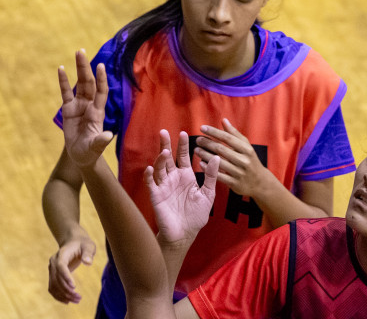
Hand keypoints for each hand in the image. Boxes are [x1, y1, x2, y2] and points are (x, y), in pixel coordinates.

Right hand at [46, 234, 96, 303]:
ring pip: (53, 285)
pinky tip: (67, 301)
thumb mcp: (88, 245)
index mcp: (61, 254)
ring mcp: (51, 269)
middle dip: (67, 290)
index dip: (66, 277)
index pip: (60, 266)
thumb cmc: (82, 244)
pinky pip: (52, 288)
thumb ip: (88, 253)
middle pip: (57, 278)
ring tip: (77, 300)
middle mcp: (53, 262)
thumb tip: (88, 262)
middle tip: (79, 298)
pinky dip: (58, 296)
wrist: (73, 242)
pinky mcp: (53, 275)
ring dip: (63, 295)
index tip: (74, 286)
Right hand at [58, 49, 113, 169]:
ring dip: (79, 69)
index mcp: (97, 113)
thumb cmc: (90, 153)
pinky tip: (61, 69)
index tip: (101, 66)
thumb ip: (100, 141)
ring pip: (80, 84)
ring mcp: (79, 105)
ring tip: (78, 53)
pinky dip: (63, 81)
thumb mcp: (95, 148)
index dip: (101, 80)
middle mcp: (89, 105)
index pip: (100, 92)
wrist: (81, 156)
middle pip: (88, 83)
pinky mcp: (68, 109)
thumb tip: (109, 135)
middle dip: (86, 67)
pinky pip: (65, 92)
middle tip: (81, 51)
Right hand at [146, 130, 218, 248]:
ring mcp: (164, 186)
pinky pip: (151, 183)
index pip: (183, 156)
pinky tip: (149, 168)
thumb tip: (217, 157)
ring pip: (159, 168)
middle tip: (164, 132)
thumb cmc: (196, 215)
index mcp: (186, 176)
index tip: (185, 133)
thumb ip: (211, 176)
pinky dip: (149, 175)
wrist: (185, 234)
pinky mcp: (156, 195)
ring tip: (165, 152)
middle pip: (168, 158)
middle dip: (166, 145)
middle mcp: (173, 178)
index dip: (183, 145)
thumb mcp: (207, 194)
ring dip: (160, 159)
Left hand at [195, 118, 271, 197]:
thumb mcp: (246, 146)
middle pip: (221, 149)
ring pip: (219, 162)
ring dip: (205, 155)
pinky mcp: (235, 184)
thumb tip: (224, 120)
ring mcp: (239, 173)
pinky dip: (209, 169)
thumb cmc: (250, 160)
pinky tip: (201, 163)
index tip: (202, 128)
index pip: (227, 138)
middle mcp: (244, 160)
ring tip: (196, 150)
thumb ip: (234, 134)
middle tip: (197, 139)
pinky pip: (219, 176)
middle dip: (207, 143)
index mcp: (247, 149)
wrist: (260, 183)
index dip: (214, 132)